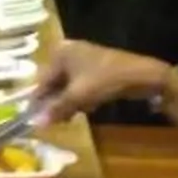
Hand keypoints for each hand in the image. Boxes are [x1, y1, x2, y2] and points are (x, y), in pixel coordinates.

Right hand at [33, 39, 174, 125]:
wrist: (143, 76)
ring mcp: (84, 59)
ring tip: (70, 117)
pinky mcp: (97, 69)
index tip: (35, 120)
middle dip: (56, 103)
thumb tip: (35, 124)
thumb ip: (56, 109)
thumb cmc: (107, 80)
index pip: (43, 80)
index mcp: (61, 52)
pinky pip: (80, 86)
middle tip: (55, 122)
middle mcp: (70, 52)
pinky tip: (85, 108)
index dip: (39, 102)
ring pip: (68, 86)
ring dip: (68, 103)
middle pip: (55, 83)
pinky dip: (80, 98)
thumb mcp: (78, 96)